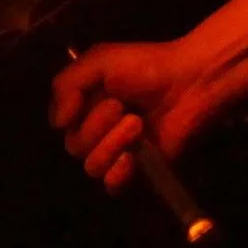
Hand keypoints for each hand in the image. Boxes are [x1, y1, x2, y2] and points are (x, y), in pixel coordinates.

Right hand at [48, 39, 216, 195]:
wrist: (190, 83)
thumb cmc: (146, 66)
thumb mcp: (99, 60)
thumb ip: (67, 84)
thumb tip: (58, 123)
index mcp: (85, 104)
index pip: (60, 123)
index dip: (70, 114)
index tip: (88, 97)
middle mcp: (97, 130)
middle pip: (74, 146)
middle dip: (95, 126)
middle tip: (121, 107)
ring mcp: (118, 152)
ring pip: (92, 166)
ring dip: (111, 144)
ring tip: (137, 125)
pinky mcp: (139, 171)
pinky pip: (112, 186)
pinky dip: (117, 174)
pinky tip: (130, 159)